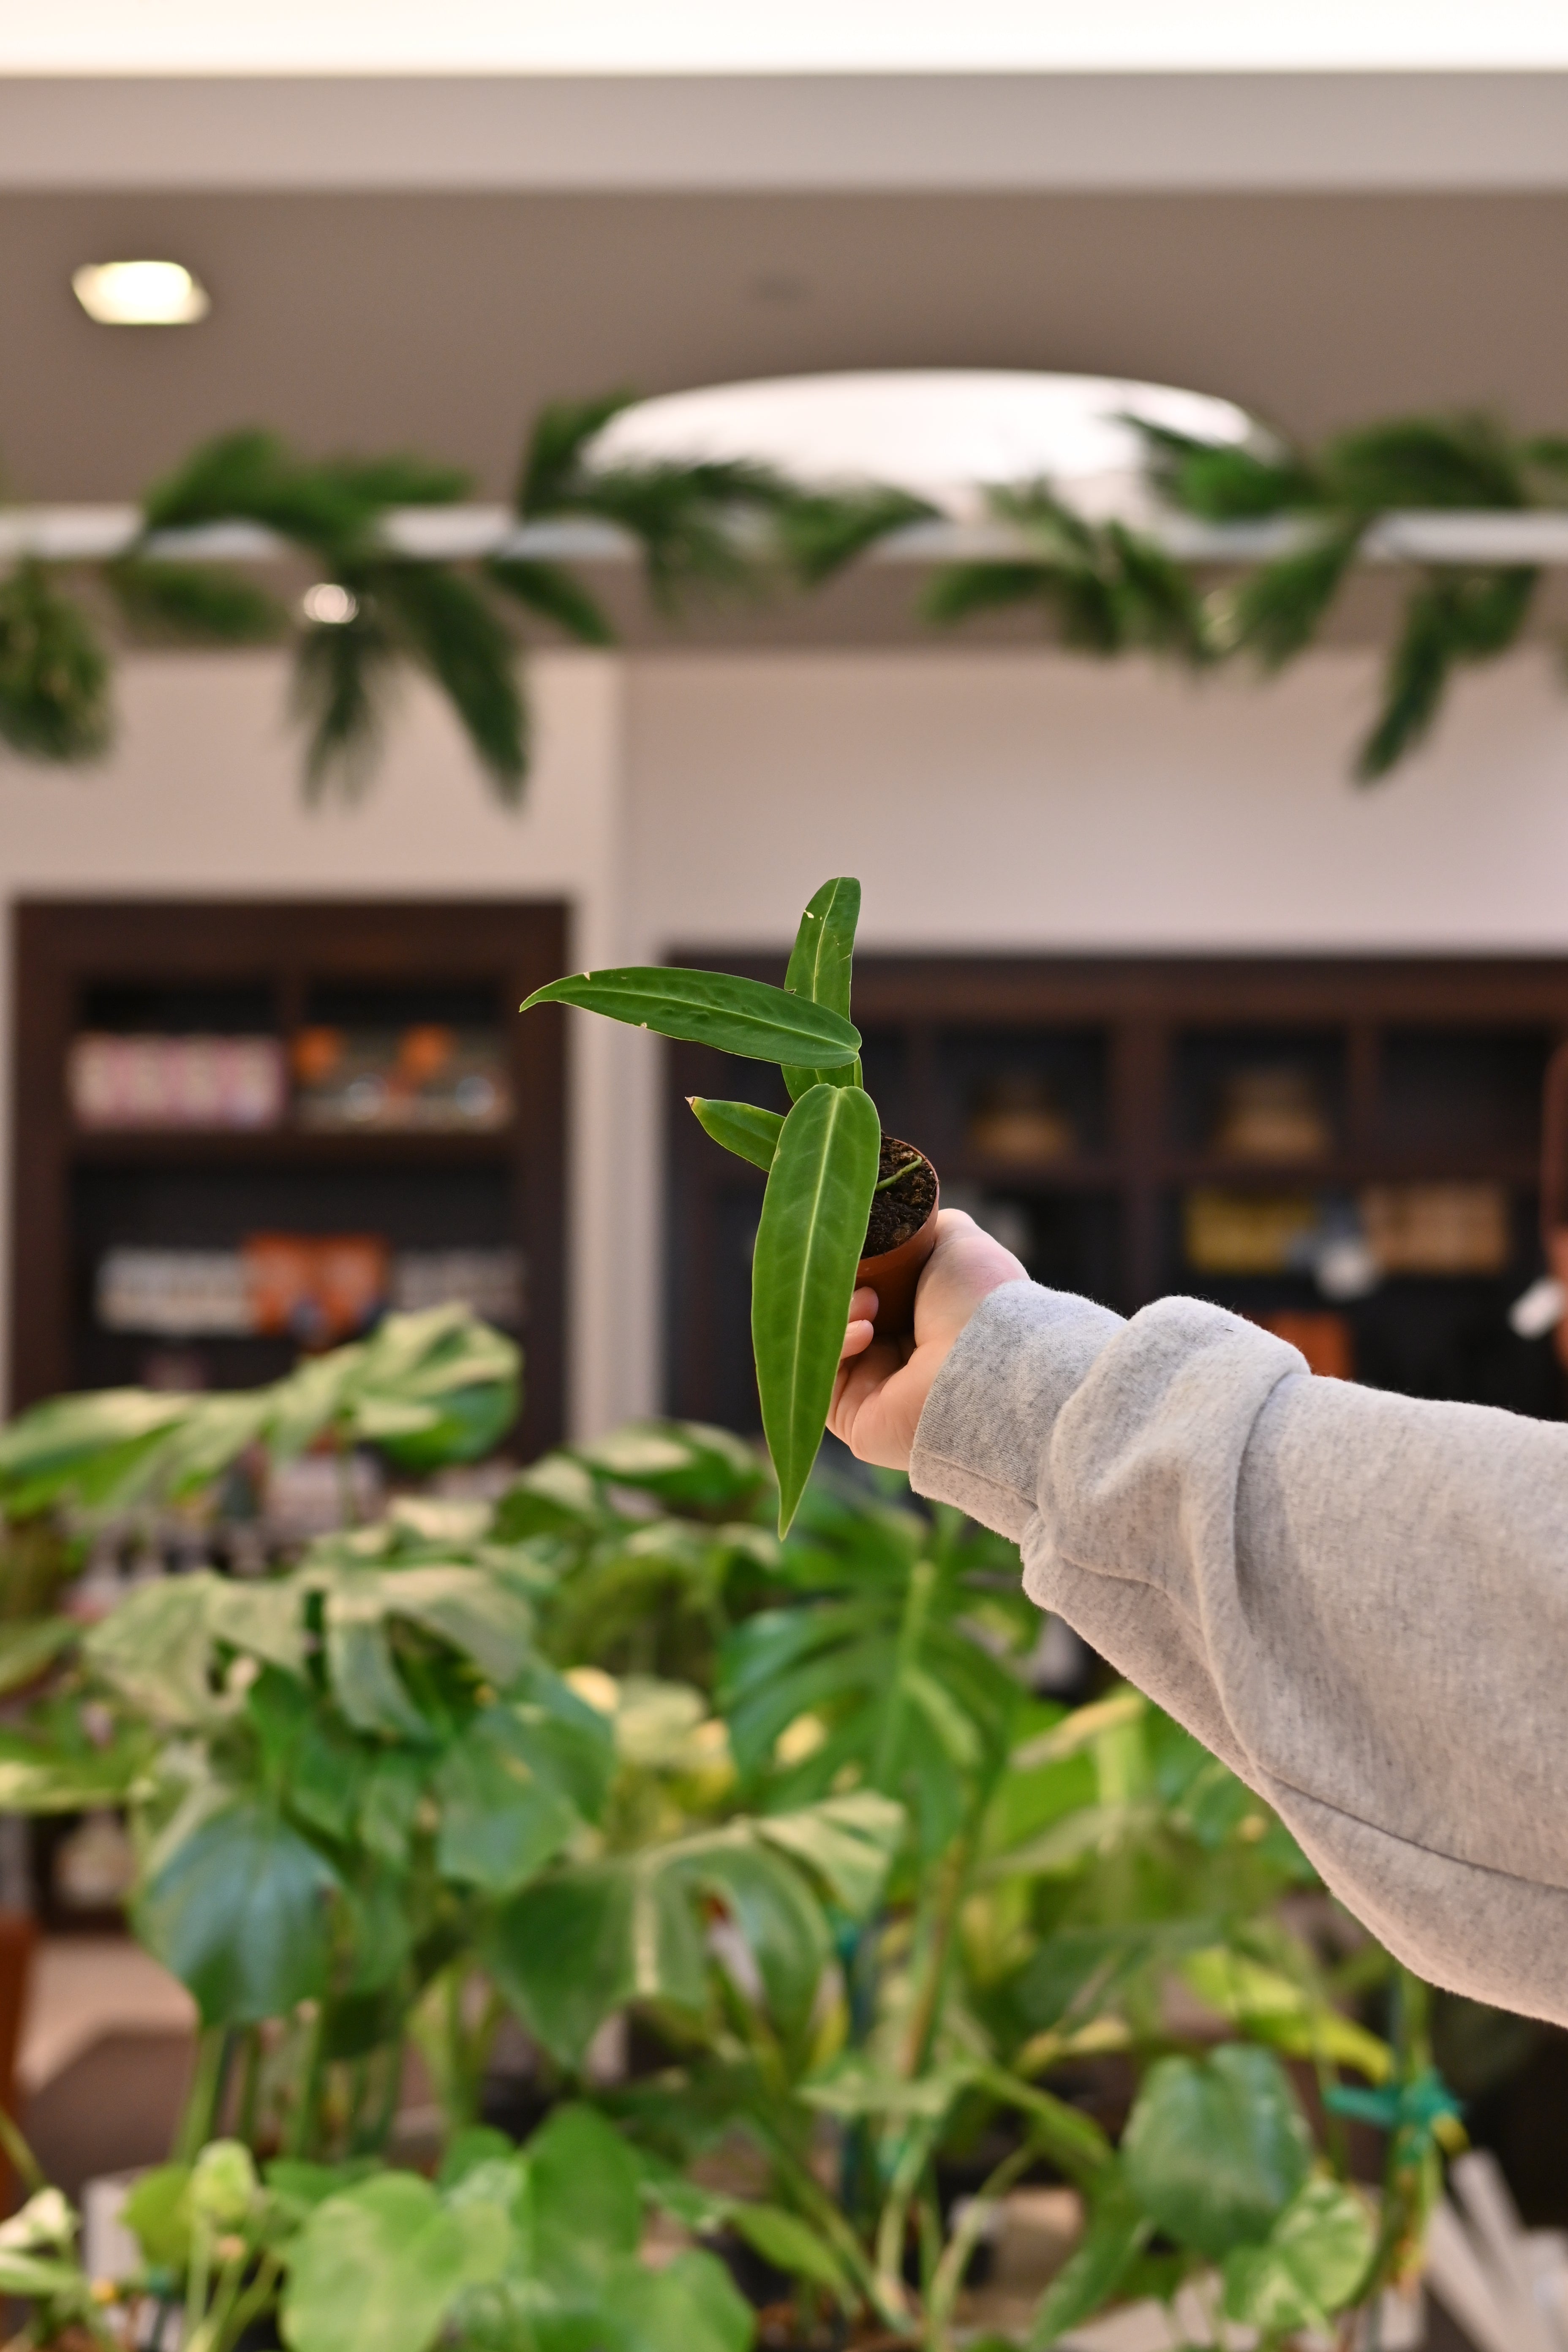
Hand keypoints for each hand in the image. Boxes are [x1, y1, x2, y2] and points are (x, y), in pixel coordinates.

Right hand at [829, 1209, 1027, 1470]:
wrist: (988, 1360)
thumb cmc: (979, 1298)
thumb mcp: (954, 1240)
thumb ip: (922, 1229)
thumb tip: (897, 1224)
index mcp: (924, 1322)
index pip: (870, 1291)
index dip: (856, 1266)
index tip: (856, 1245)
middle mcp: (902, 1361)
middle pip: (842, 1317)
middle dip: (841, 1288)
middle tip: (854, 1270)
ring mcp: (878, 1394)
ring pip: (825, 1344)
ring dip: (839, 1313)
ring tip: (870, 1301)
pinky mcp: (857, 1422)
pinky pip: (821, 1380)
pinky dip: (835, 1347)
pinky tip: (865, 1332)